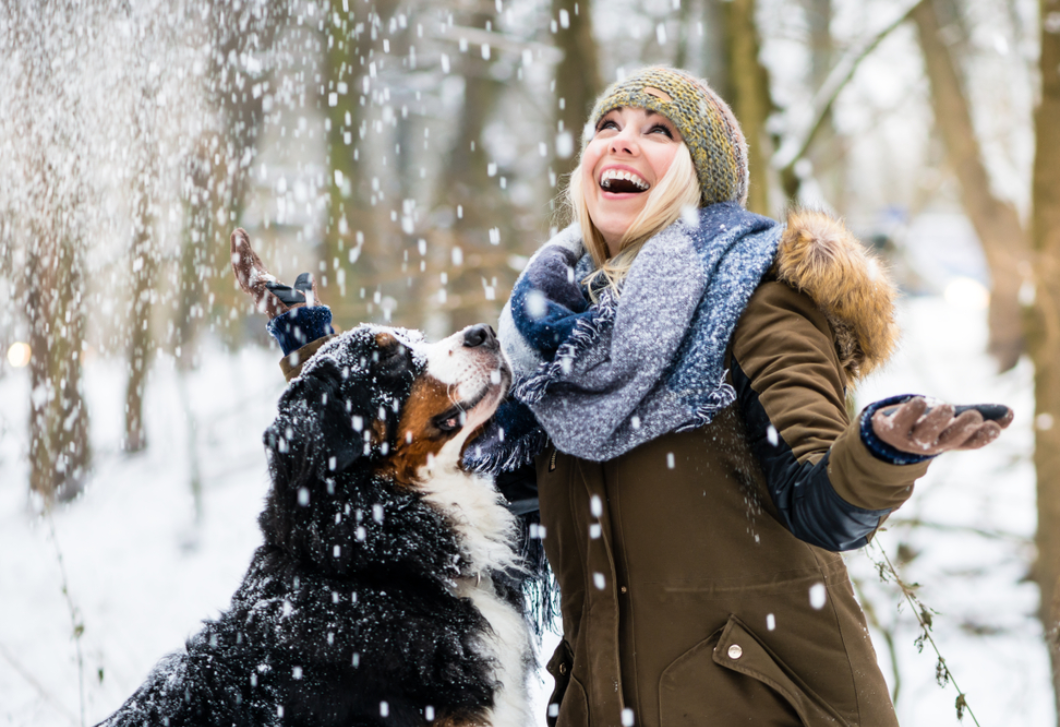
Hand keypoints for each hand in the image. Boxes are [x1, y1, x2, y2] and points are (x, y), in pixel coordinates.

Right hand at [231, 228, 320, 318]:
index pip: (257, 273)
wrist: (306, 323)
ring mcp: (256, 291)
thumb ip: (306, 286)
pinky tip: (239, 238)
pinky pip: (245, 268)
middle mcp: (261, 292)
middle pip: (246, 269)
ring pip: (243, 268)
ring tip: (237, 232)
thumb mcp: (307, 296)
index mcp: (271, 293)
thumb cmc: (306, 316)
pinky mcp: (255, 288)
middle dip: (241, 252)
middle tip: (238, 233)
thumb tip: (310, 278)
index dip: (251, 259)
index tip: (248, 246)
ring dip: (238, 250)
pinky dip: (241, 253)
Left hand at [871, 397, 1012, 455]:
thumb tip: (1011, 414)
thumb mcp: (954, 420)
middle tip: (973, 416)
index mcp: (950, 440)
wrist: (888, 433)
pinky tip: (920, 402)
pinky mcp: (892, 429)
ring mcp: (911, 438)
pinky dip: (910, 413)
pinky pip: (901, 423)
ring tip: (947, 408)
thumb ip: (981, 413)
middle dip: (962, 428)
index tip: (994, 427)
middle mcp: (933, 443)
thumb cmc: (927, 424)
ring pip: (925, 434)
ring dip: (936, 421)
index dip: (983, 437)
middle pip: (949, 439)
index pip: (970, 442)